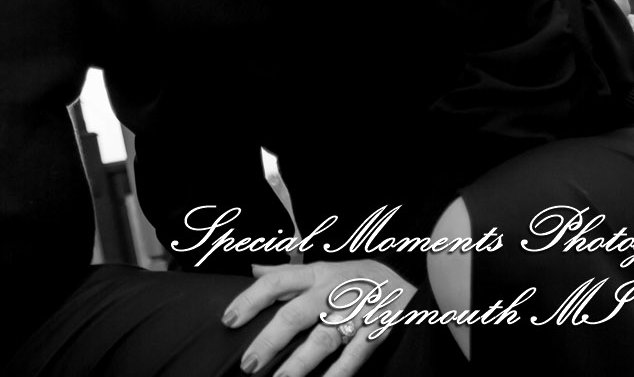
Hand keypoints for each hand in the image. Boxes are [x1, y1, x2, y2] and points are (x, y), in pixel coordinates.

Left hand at [222, 260, 412, 375]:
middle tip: (248, 364)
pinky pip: (355, 356)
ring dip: (299, 363)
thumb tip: (252, 269)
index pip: (276, 282)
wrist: (406, 281)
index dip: (250, 298)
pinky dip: (339, 373)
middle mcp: (330, 292)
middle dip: (269, 340)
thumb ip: (287, 273)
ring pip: (322, 339)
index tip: (228, 320)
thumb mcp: (321, 268)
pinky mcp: (374, 333)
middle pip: (295, 315)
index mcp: (315, 274)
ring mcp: (353, 313)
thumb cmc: (354, 278)